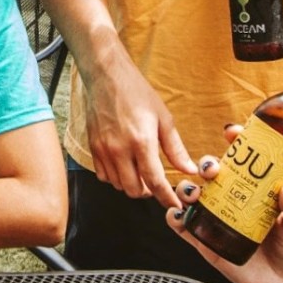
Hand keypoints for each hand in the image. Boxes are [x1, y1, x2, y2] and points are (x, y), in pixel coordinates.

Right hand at [83, 52, 194, 208]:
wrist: (107, 77)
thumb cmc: (137, 93)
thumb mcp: (164, 118)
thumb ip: (176, 148)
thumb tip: (190, 169)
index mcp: (141, 141)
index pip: (155, 181)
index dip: (166, 197)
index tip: (175, 206)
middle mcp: (120, 149)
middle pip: (134, 190)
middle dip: (148, 192)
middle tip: (156, 184)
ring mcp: (103, 150)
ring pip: (118, 185)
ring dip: (132, 185)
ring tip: (140, 172)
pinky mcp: (93, 148)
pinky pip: (104, 176)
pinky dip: (116, 178)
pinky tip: (124, 166)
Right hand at [164, 125, 282, 282]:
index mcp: (255, 190)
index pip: (242, 159)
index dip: (235, 142)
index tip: (231, 134)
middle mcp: (233, 200)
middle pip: (211, 174)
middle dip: (206, 165)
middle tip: (213, 170)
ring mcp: (217, 219)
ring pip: (193, 196)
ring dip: (186, 188)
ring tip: (193, 193)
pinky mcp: (206, 242)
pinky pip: (184, 227)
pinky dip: (175, 218)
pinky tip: (178, 215)